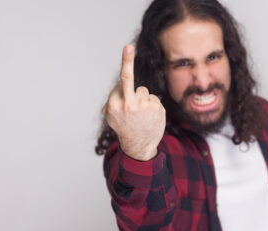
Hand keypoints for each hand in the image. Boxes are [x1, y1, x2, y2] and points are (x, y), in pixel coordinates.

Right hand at [103, 45, 165, 160]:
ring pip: (143, 90)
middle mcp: (127, 104)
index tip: (128, 47)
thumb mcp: (112, 117)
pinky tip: (149, 117)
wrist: (139, 147)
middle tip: (128, 47)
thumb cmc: (124, 128)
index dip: (126, 69)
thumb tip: (119, 87)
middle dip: (127, 61)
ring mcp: (142, 106)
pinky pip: (153, 98)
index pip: (121, 82)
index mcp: (113, 105)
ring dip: (142, 99)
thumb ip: (112, 101)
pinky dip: (152, 105)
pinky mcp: (156, 108)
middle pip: (127, 78)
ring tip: (141, 114)